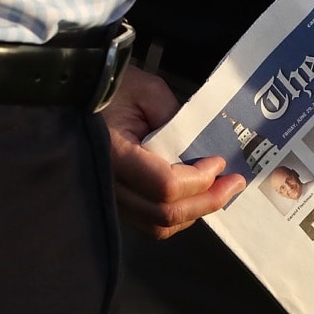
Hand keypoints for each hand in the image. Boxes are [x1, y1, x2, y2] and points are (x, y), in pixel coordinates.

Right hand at [102, 66, 245, 239]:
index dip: (199, 180)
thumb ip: (177, 119)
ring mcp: (110, 198)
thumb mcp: (148, 91)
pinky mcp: (115, 202)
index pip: (164, 185)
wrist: (78, 94)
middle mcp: (108, 185)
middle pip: (164, 214)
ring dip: (194, 212)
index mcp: (114, 154)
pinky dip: (177, 214)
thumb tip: (202, 150)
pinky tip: (195, 196)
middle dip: (207, 201)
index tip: (220, 162)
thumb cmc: (114, 88)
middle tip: (235, 184)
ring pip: (157, 225)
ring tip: (220, 191)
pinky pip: (148, 221)